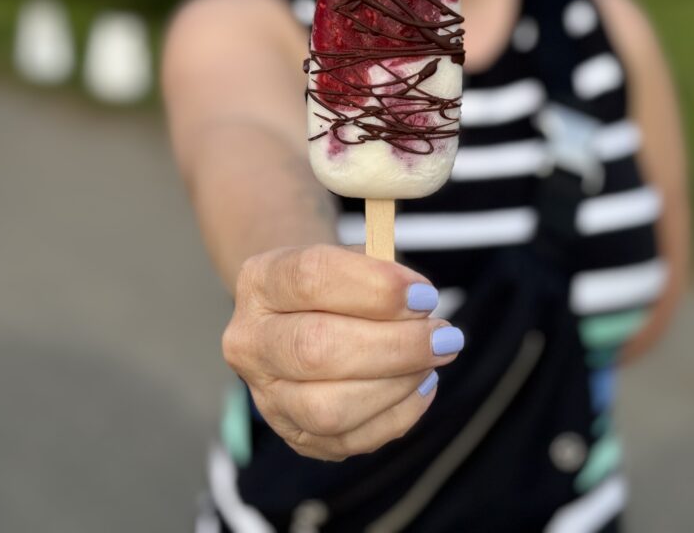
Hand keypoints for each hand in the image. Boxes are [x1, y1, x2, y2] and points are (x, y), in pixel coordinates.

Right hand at [222, 244, 463, 460]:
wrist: (300, 311)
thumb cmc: (336, 280)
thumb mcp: (352, 254)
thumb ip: (382, 267)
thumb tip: (419, 300)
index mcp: (260, 280)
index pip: (311, 278)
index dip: (376, 288)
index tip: (426, 295)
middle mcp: (250, 341)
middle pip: (317, 349)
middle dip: (395, 345)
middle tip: (443, 334)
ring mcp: (267, 395)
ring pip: (329, 407)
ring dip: (397, 384)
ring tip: (433, 358)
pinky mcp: (294, 434)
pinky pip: (348, 440)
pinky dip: (398, 415)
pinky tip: (421, 384)